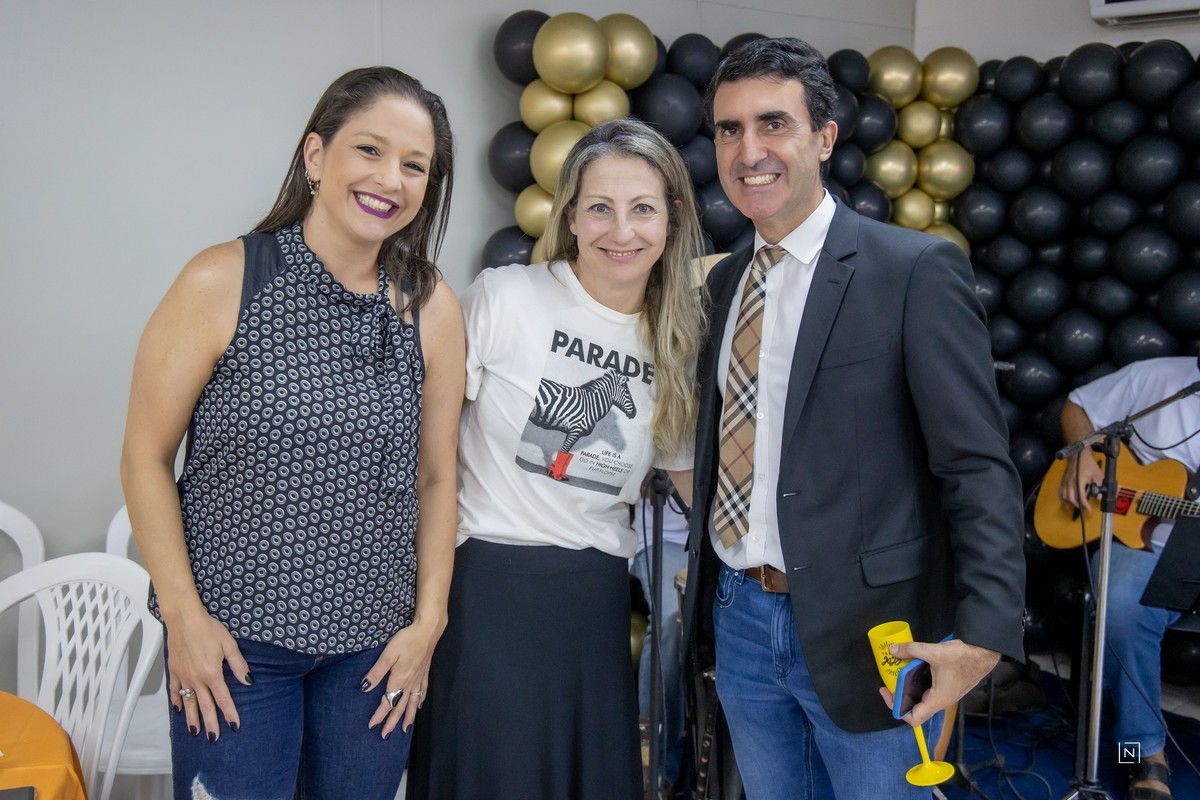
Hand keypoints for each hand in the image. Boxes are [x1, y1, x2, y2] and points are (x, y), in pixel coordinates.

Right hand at [164, 610, 250, 741]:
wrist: (184, 619)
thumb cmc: (207, 629)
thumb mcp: (229, 645)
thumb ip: (238, 665)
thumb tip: (248, 681)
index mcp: (212, 673)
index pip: (223, 698)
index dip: (230, 713)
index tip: (234, 725)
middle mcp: (196, 679)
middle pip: (205, 706)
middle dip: (210, 723)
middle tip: (214, 738)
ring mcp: (183, 677)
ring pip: (189, 702)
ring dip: (192, 718)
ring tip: (195, 732)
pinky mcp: (174, 671)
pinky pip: (174, 691)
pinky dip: (176, 701)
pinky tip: (179, 710)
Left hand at [363, 620, 440, 737]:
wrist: (427, 631)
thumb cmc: (406, 640)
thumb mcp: (388, 654)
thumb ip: (376, 672)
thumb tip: (364, 688)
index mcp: (399, 680)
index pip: (388, 702)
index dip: (379, 715)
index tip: (372, 726)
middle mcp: (410, 683)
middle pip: (400, 707)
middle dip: (392, 722)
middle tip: (386, 735)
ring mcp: (419, 679)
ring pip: (413, 703)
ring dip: (408, 717)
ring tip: (405, 729)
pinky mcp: (425, 673)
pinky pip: (423, 692)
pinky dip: (420, 702)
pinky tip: (419, 706)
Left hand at [880, 639, 999, 726]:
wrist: (984, 654)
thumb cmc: (963, 657)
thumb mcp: (934, 652)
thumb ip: (911, 650)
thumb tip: (892, 650)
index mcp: (937, 699)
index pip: (914, 719)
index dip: (897, 709)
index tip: (888, 692)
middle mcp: (940, 702)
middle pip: (915, 709)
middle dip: (900, 698)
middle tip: (890, 683)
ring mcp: (945, 695)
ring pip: (922, 699)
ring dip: (909, 690)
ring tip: (899, 676)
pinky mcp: (947, 688)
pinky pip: (929, 691)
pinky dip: (918, 684)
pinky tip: (914, 670)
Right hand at [1058, 452, 1102, 513]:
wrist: (1078, 455)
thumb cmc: (1088, 464)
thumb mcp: (1097, 475)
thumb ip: (1099, 486)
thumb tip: (1099, 497)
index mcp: (1079, 480)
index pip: (1080, 496)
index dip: (1084, 504)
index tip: (1088, 509)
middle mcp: (1070, 482)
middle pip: (1070, 498)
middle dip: (1077, 505)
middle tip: (1083, 508)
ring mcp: (1065, 481)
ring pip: (1063, 496)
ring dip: (1067, 503)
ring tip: (1072, 507)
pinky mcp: (1063, 481)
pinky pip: (1060, 492)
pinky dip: (1062, 498)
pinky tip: (1065, 502)